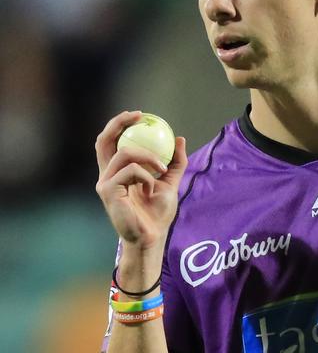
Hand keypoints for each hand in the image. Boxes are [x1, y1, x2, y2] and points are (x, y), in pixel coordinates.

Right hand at [95, 110, 187, 249]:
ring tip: (162, 169)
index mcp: (117, 173)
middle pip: (104, 141)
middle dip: (118, 123)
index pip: (112, 143)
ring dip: (148, 157)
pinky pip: (130, 171)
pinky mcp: (108, 191)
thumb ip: (174, 163)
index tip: (139, 115)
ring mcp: (105, 183)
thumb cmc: (158, 215)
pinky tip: (151, 189)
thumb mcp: (170, 183)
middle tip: (138, 116)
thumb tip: (179, 139)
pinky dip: (146, 176)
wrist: (152, 237)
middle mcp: (106, 176)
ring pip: (124, 154)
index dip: (120, 125)